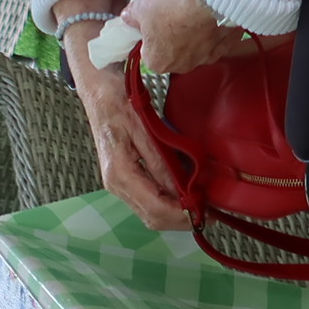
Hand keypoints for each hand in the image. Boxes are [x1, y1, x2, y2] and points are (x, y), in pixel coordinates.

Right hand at [61, 10, 190, 232]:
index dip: (183, 216)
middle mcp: (116, 186)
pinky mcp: (123, 180)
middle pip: (152, 218)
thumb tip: (180, 190)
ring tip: (201, 204)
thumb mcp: (144, 127)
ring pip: (149, 214)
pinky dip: (168, 203)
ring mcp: (118, 185)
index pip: (155, 209)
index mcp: (120, 174)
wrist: (97, 88)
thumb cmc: (120, 100)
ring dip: (176, 214)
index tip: (209, 211)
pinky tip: (184, 195)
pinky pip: (147, 202)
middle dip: (182, 220)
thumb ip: (160, 161)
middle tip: (211, 212)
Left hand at [128, 0, 252, 77]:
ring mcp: (206, 57)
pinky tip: (215, 13)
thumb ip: (132, 15)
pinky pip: (219, 38)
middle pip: (175, 51)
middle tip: (176, 11)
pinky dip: (217, 28)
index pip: (149, 51)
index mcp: (156, 62)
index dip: (150, 33)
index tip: (154, 19)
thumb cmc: (171, 4)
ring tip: (196, 8)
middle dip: (175, 34)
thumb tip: (128, 16)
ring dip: (197, 31)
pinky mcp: (226, 44)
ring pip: (198, 45)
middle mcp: (182, 66)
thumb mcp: (142, 5)